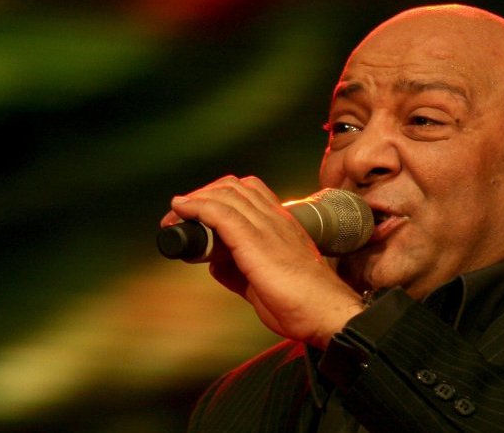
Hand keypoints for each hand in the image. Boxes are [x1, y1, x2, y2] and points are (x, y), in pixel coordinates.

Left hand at [160, 176, 364, 348]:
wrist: (327, 315)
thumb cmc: (303, 304)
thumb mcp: (264, 282)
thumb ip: (238, 270)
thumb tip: (214, 264)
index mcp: (282, 226)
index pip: (249, 192)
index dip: (219, 196)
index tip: (196, 212)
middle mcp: (276, 220)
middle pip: (234, 188)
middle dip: (203, 195)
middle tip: (179, 215)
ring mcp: (267, 227)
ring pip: (226, 194)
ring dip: (195, 200)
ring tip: (176, 215)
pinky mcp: (256, 241)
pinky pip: (221, 213)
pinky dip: (198, 207)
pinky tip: (183, 211)